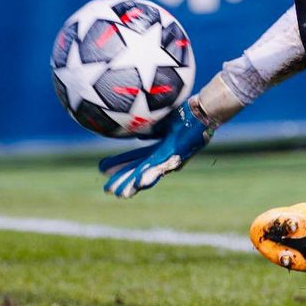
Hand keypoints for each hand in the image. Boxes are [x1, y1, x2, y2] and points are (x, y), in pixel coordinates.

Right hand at [99, 98, 213, 198]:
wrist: (204, 111)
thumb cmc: (186, 116)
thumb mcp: (161, 124)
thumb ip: (148, 130)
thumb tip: (136, 135)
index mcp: (159, 149)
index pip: (135, 158)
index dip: (120, 164)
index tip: (102, 169)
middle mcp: (165, 156)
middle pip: (140, 170)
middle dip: (125, 180)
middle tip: (108, 190)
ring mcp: (172, 157)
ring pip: (150, 173)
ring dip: (136, 184)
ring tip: (122, 194)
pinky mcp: (179, 155)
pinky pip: (163, 167)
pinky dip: (151, 176)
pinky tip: (140, 183)